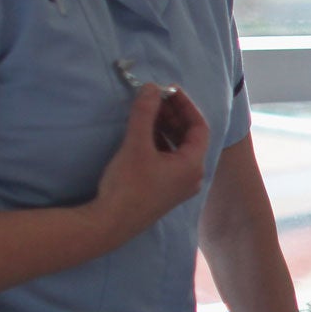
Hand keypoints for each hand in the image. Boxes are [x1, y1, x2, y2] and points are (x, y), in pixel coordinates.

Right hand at [88, 86, 208, 244]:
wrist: (111, 223)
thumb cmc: (128, 185)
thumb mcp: (136, 144)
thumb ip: (145, 113)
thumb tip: (151, 88)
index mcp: (193, 165)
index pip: (199, 127)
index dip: (186, 105)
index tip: (169, 91)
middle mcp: (192, 177)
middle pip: (190, 137)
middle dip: (174, 115)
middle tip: (156, 98)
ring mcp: (179, 186)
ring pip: (178, 149)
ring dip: (165, 128)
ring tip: (148, 112)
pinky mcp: (165, 191)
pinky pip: (169, 160)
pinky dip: (160, 143)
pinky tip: (143, 133)